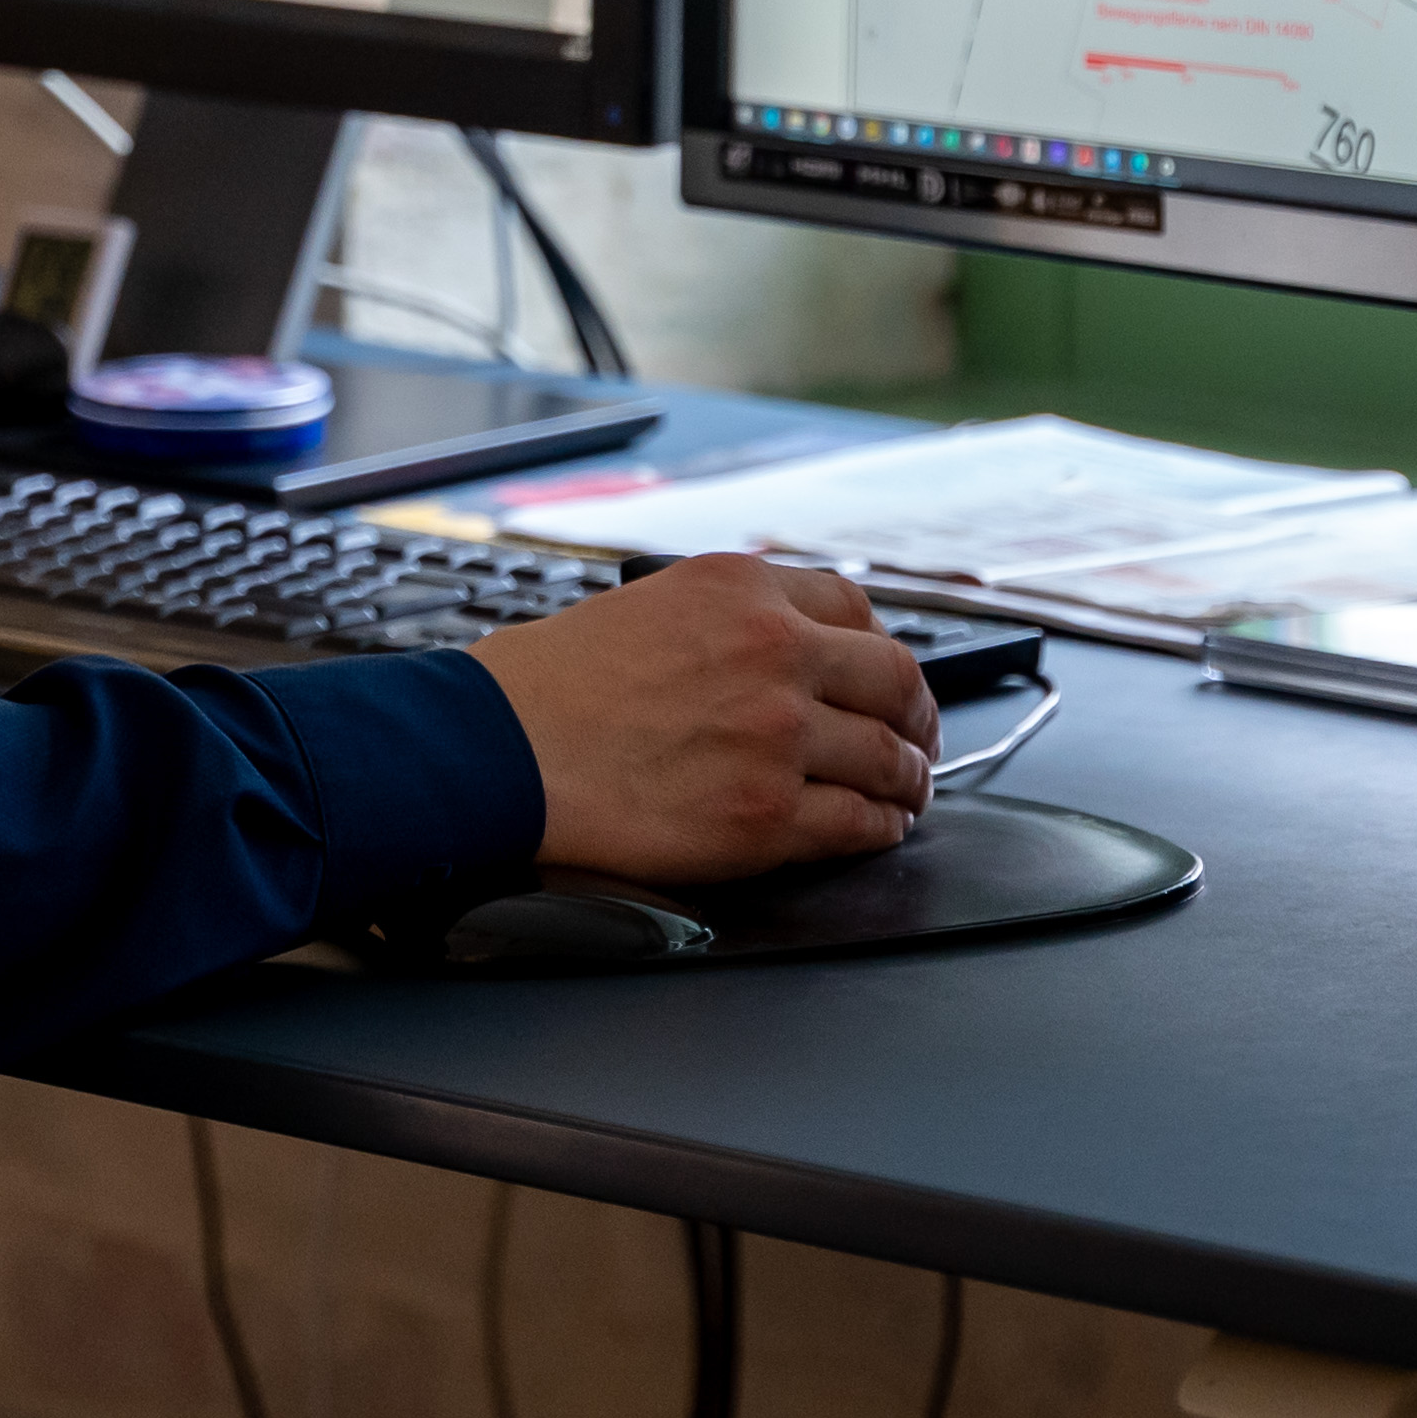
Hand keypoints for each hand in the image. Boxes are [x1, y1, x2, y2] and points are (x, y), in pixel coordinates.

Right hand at [462, 554, 941, 883]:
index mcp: (742, 589)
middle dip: (917, 713)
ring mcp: (776, 736)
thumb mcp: (649, 602)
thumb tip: (787, 650)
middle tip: (918, 735)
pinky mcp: (765, 816)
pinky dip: (880, 828)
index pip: (855, 606)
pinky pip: (857, 823)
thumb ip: (728, 619)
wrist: (499, 750)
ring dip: (907, 777)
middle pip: (895, 678)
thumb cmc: (549, 684)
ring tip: (906, 790)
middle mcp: (773, 652)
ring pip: (887, 757)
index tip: (882, 675)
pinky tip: (878, 828)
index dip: (879, 648)